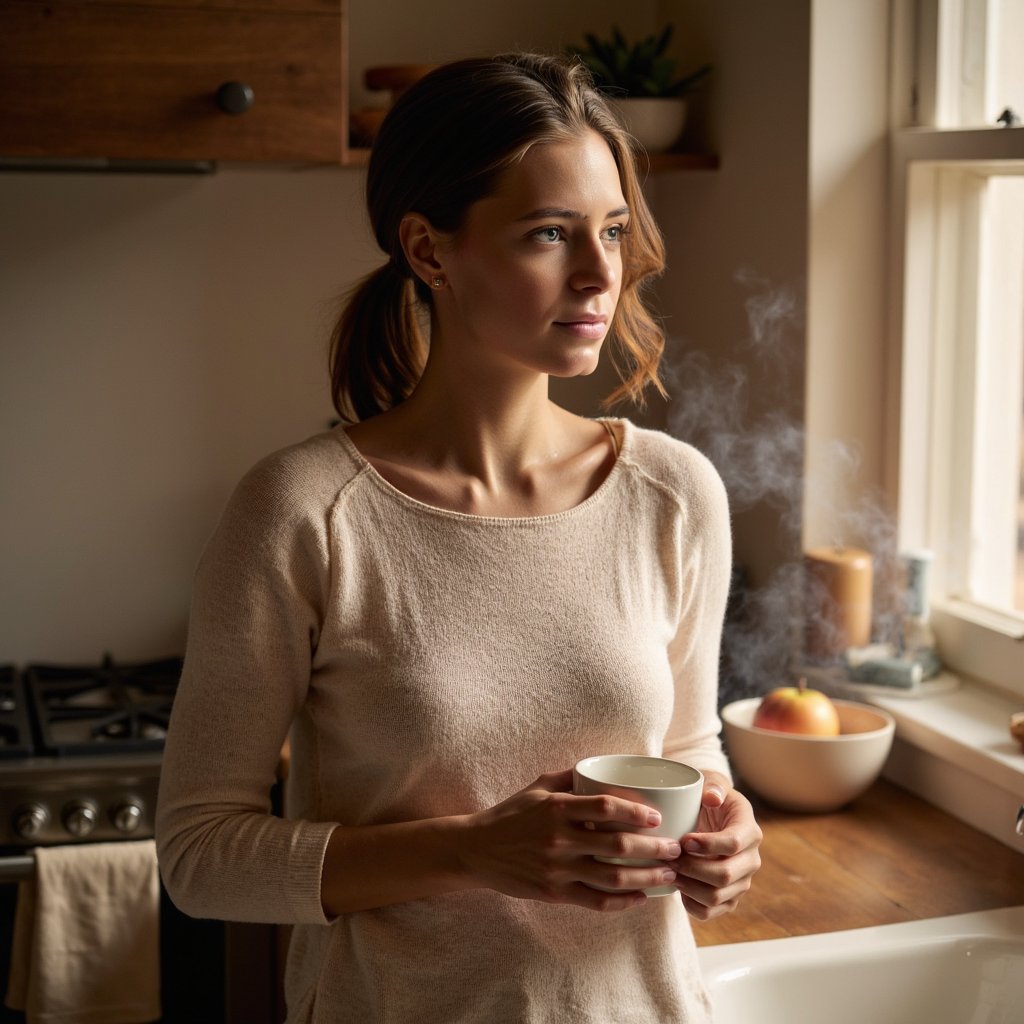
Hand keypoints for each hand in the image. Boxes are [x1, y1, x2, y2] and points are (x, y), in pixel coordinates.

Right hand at [460, 769, 683, 911]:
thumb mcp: (538, 788)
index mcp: (558, 808)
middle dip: (653, 849)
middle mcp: (559, 839)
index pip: (605, 807)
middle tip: (675, 849)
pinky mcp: (554, 893)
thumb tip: (604, 766)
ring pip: (612, 877)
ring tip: (668, 876)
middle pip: (616, 845)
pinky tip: (641, 897)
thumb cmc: (511, 814)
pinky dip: (623, 901)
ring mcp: (557, 869)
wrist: (477, 850)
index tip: (658, 817)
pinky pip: (596, 901)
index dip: (636, 812)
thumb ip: (571, 778)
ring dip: (646, 877)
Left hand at [670, 772, 761, 920]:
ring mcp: (741, 881)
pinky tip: (677, 886)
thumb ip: (712, 785)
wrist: (706, 814)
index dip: (708, 845)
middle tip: (669, 857)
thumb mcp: (710, 781)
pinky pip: (711, 912)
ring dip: (688, 886)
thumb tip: (712, 798)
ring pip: (717, 896)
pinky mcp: (729, 897)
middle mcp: (751, 859)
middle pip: (725, 874)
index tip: (683, 840)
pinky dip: (690, 904)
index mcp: (749, 829)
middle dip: (692, 868)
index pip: (734, 843)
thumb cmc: (706, 796)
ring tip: (669, 870)